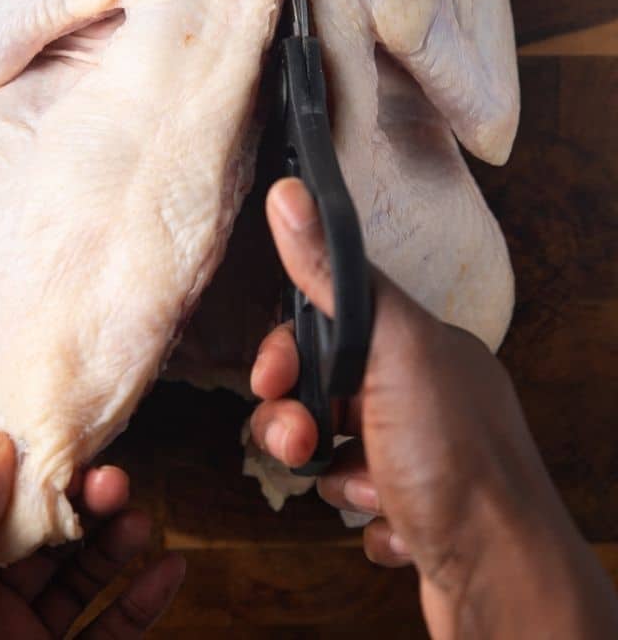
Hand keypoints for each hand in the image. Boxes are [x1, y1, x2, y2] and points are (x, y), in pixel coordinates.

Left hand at [0, 433, 184, 638]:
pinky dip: (144, 602)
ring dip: (116, 545)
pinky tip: (169, 570)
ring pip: (81, 581)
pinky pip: (111, 633)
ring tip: (139, 519)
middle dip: (81, 507)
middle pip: (44, 542)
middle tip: (112, 481)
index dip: (30, 478)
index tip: (67, 449)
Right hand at [250, 178, 617, 638]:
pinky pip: (354, 495)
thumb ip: (333, 277)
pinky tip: (394, 519)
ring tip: (364, 492)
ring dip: (329, 474)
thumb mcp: (392, 349)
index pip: (330, 326)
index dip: (289, 352)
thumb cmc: (454, 457)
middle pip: (321, 389)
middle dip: (296, 421)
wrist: (499, 576)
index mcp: (419, 344)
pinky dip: (362, 510)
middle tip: (302, 443)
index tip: (271, 379)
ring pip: (330, 448)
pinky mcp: (411, 505)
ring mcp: (417, 451)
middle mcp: (420, 392)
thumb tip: (291, 194)